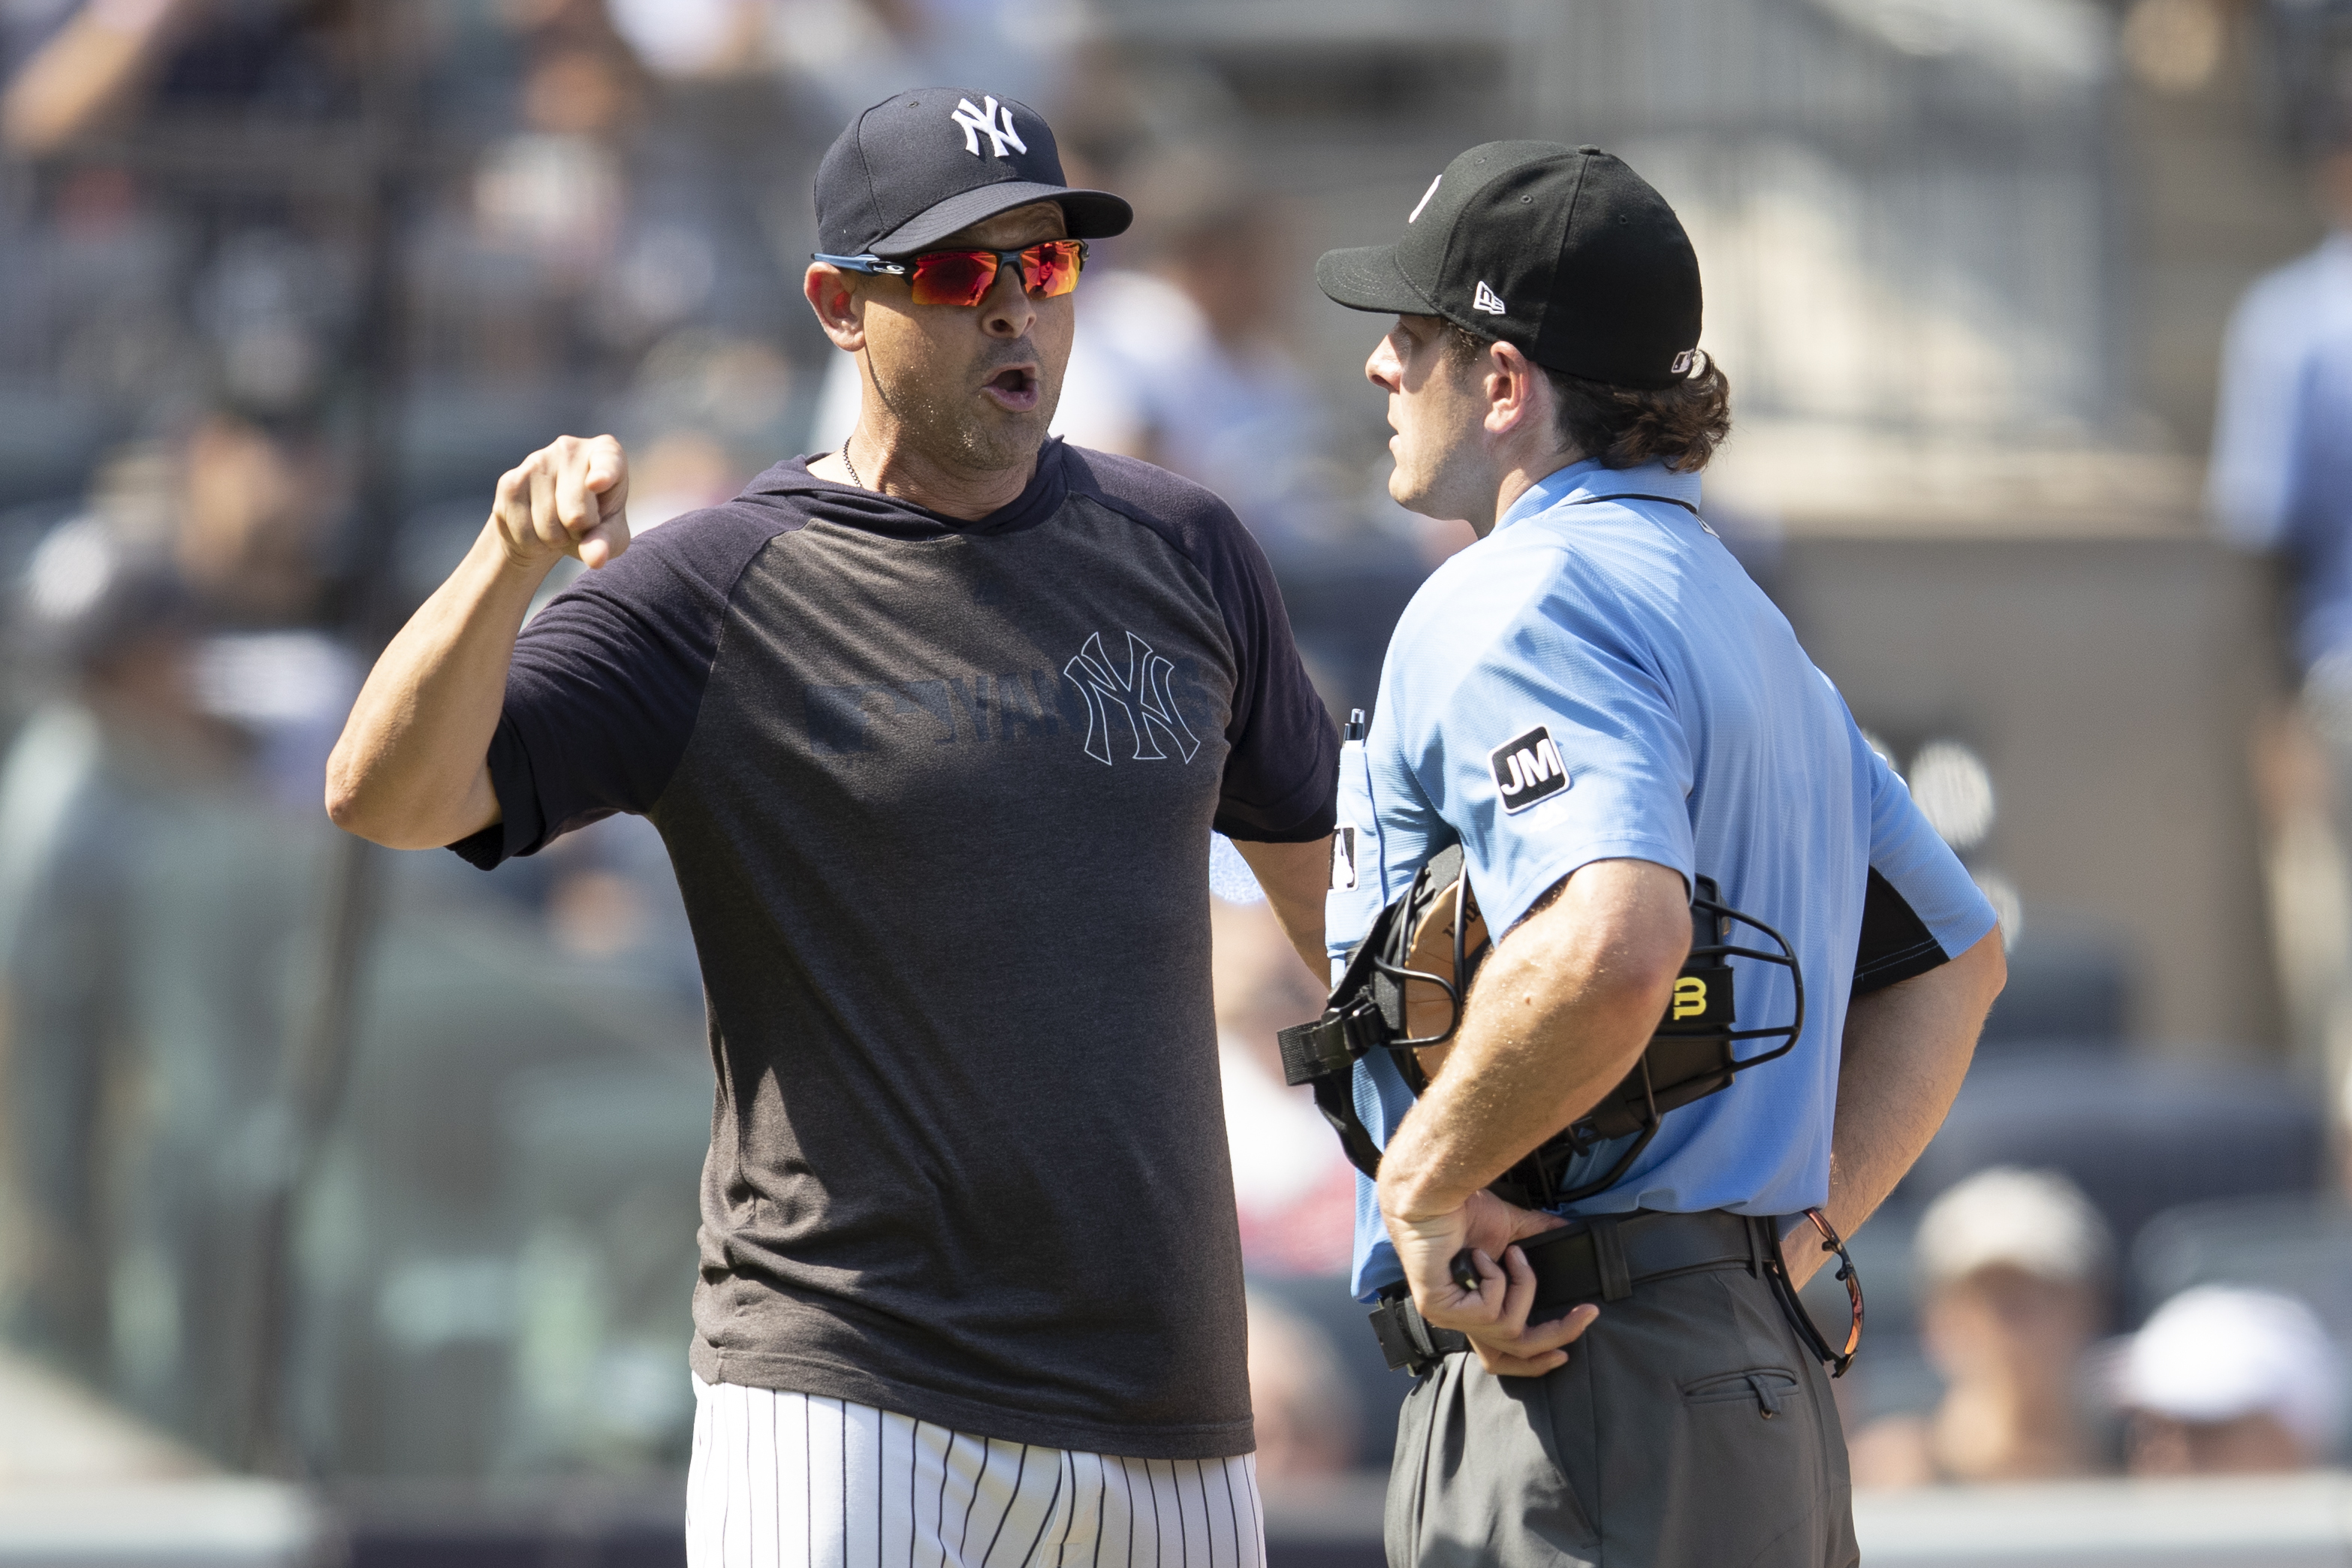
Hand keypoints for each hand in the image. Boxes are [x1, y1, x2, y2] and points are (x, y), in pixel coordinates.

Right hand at [489, 433, 630, 573]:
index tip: (598, 483)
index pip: (608, 461)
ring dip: (556, 540)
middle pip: (576, 513)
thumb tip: (595, 558)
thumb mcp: (611, 535)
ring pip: (548, 526)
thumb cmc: (593, 523)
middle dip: (579, 534)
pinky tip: (538, 528)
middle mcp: (569, 448)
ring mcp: (536, 461)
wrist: (550, 524)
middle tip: (580, 526)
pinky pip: (524, 531)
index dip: (604, 473)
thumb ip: (607, 543)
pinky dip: (534, 544)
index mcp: (606, 452)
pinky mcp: (509, 481)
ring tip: (560, 526)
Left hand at [1382, 1188, 1594, 1376]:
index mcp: (1472, 1306)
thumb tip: (1568, 1229)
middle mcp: (1459, 1317)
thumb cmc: (1462, 1210)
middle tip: (1586, 1313)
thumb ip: (1538, 1235)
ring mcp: (1447, 1316)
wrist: (1434, 1194)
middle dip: (1556, 1335)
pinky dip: (1496, 1280)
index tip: (1565, 1352)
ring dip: (1522, 1286)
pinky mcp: (1439, 1309)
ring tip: (1511, 1255)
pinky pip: (1489, 1312)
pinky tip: (1478, 1256)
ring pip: (1509, 1328)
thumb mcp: (1510, 1229)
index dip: (1535, 1362)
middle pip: (1515, 1353)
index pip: (1501, 1356)